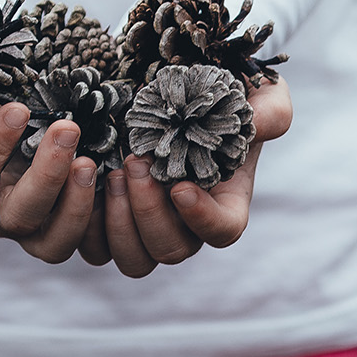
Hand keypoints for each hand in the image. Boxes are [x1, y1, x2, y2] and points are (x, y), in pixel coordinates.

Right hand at [0, 74, 101, 263]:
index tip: (18, 108)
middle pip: (16, 218)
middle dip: (45, 176)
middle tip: (67, 128)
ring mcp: (21, 223)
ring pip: (52, 242)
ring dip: (75, 206)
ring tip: (90, 160)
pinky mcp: (52, 221)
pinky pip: (79, 238)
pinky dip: (98, 215)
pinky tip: (114, 175)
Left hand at [101, 76, 292, 277]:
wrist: (172, 97)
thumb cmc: (221, 99)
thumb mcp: (257, 96)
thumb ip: (270, 111)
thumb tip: (260, 125)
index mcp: (225, 203)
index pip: (222, 231)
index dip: (202, 219)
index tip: (180, 187)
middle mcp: (186, 226)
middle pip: (171, 251)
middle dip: (149, 212)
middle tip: (134, 163)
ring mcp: (147, 230)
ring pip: (134, 259)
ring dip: (120, 221)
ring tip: (112, 171)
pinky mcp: (110, 225)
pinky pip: (96, 247)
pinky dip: (87, 222)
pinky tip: (86, 179)